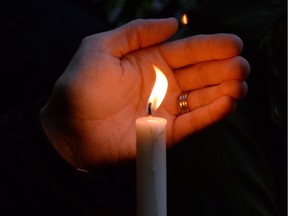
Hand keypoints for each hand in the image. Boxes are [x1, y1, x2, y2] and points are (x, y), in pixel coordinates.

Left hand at [40, 18, 249, 168]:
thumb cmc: (80, 88)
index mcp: (149, 62)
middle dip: (223, 68)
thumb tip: (172, 23)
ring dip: (224, 90)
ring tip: (241, 83)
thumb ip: (136, 32)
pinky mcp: (165, 133)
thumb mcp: (101, 47)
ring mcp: (164, 109)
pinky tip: (228, 102)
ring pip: (202, 97)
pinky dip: (212, 113)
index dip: (211, 47)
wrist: (69, 130)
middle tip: (242, 65)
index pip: (187, 52)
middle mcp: (161, 85)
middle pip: (200, 74)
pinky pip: (193, 122)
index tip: (234, 44)